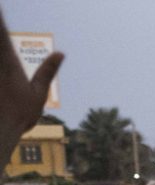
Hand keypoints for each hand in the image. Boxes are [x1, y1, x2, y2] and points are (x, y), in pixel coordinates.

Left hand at [0, 10, 63, 154]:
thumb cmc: (19, 115)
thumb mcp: (38, 93)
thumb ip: (47, 71)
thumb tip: (61, 53)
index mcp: (9, 61)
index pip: (1, 31)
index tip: (1, 5)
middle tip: (0, 14)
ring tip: (0, 27)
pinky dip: (1, 59)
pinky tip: (4, 75)